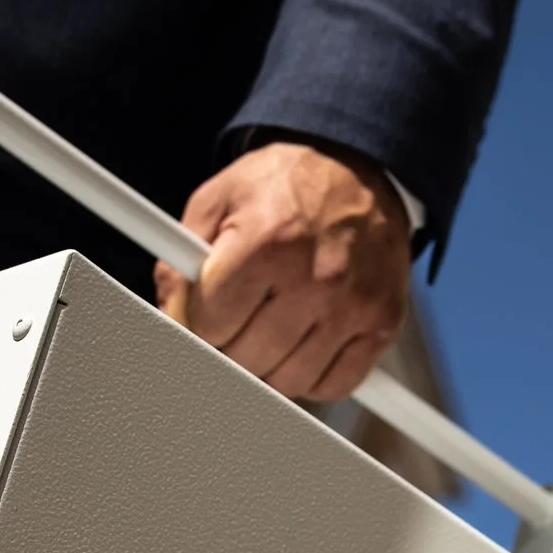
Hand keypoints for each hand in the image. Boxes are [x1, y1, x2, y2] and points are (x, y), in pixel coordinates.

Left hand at [156, 141, 411, 401]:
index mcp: (266, 243)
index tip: (206, 310)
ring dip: (269, 364)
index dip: (198, 321)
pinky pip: (335, 384)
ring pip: (288, 380)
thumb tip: (170, 314)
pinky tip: (303, 346)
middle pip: (246, 357)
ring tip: (268, 330)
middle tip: (236, 320)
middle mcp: (315, 279)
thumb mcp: (218, 199)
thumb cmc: (285, 185)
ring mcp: (352, 305)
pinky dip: (312, 378)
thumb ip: (181, 259)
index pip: (209, 324)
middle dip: (229, 344)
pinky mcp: (382, 321)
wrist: (357, 168)